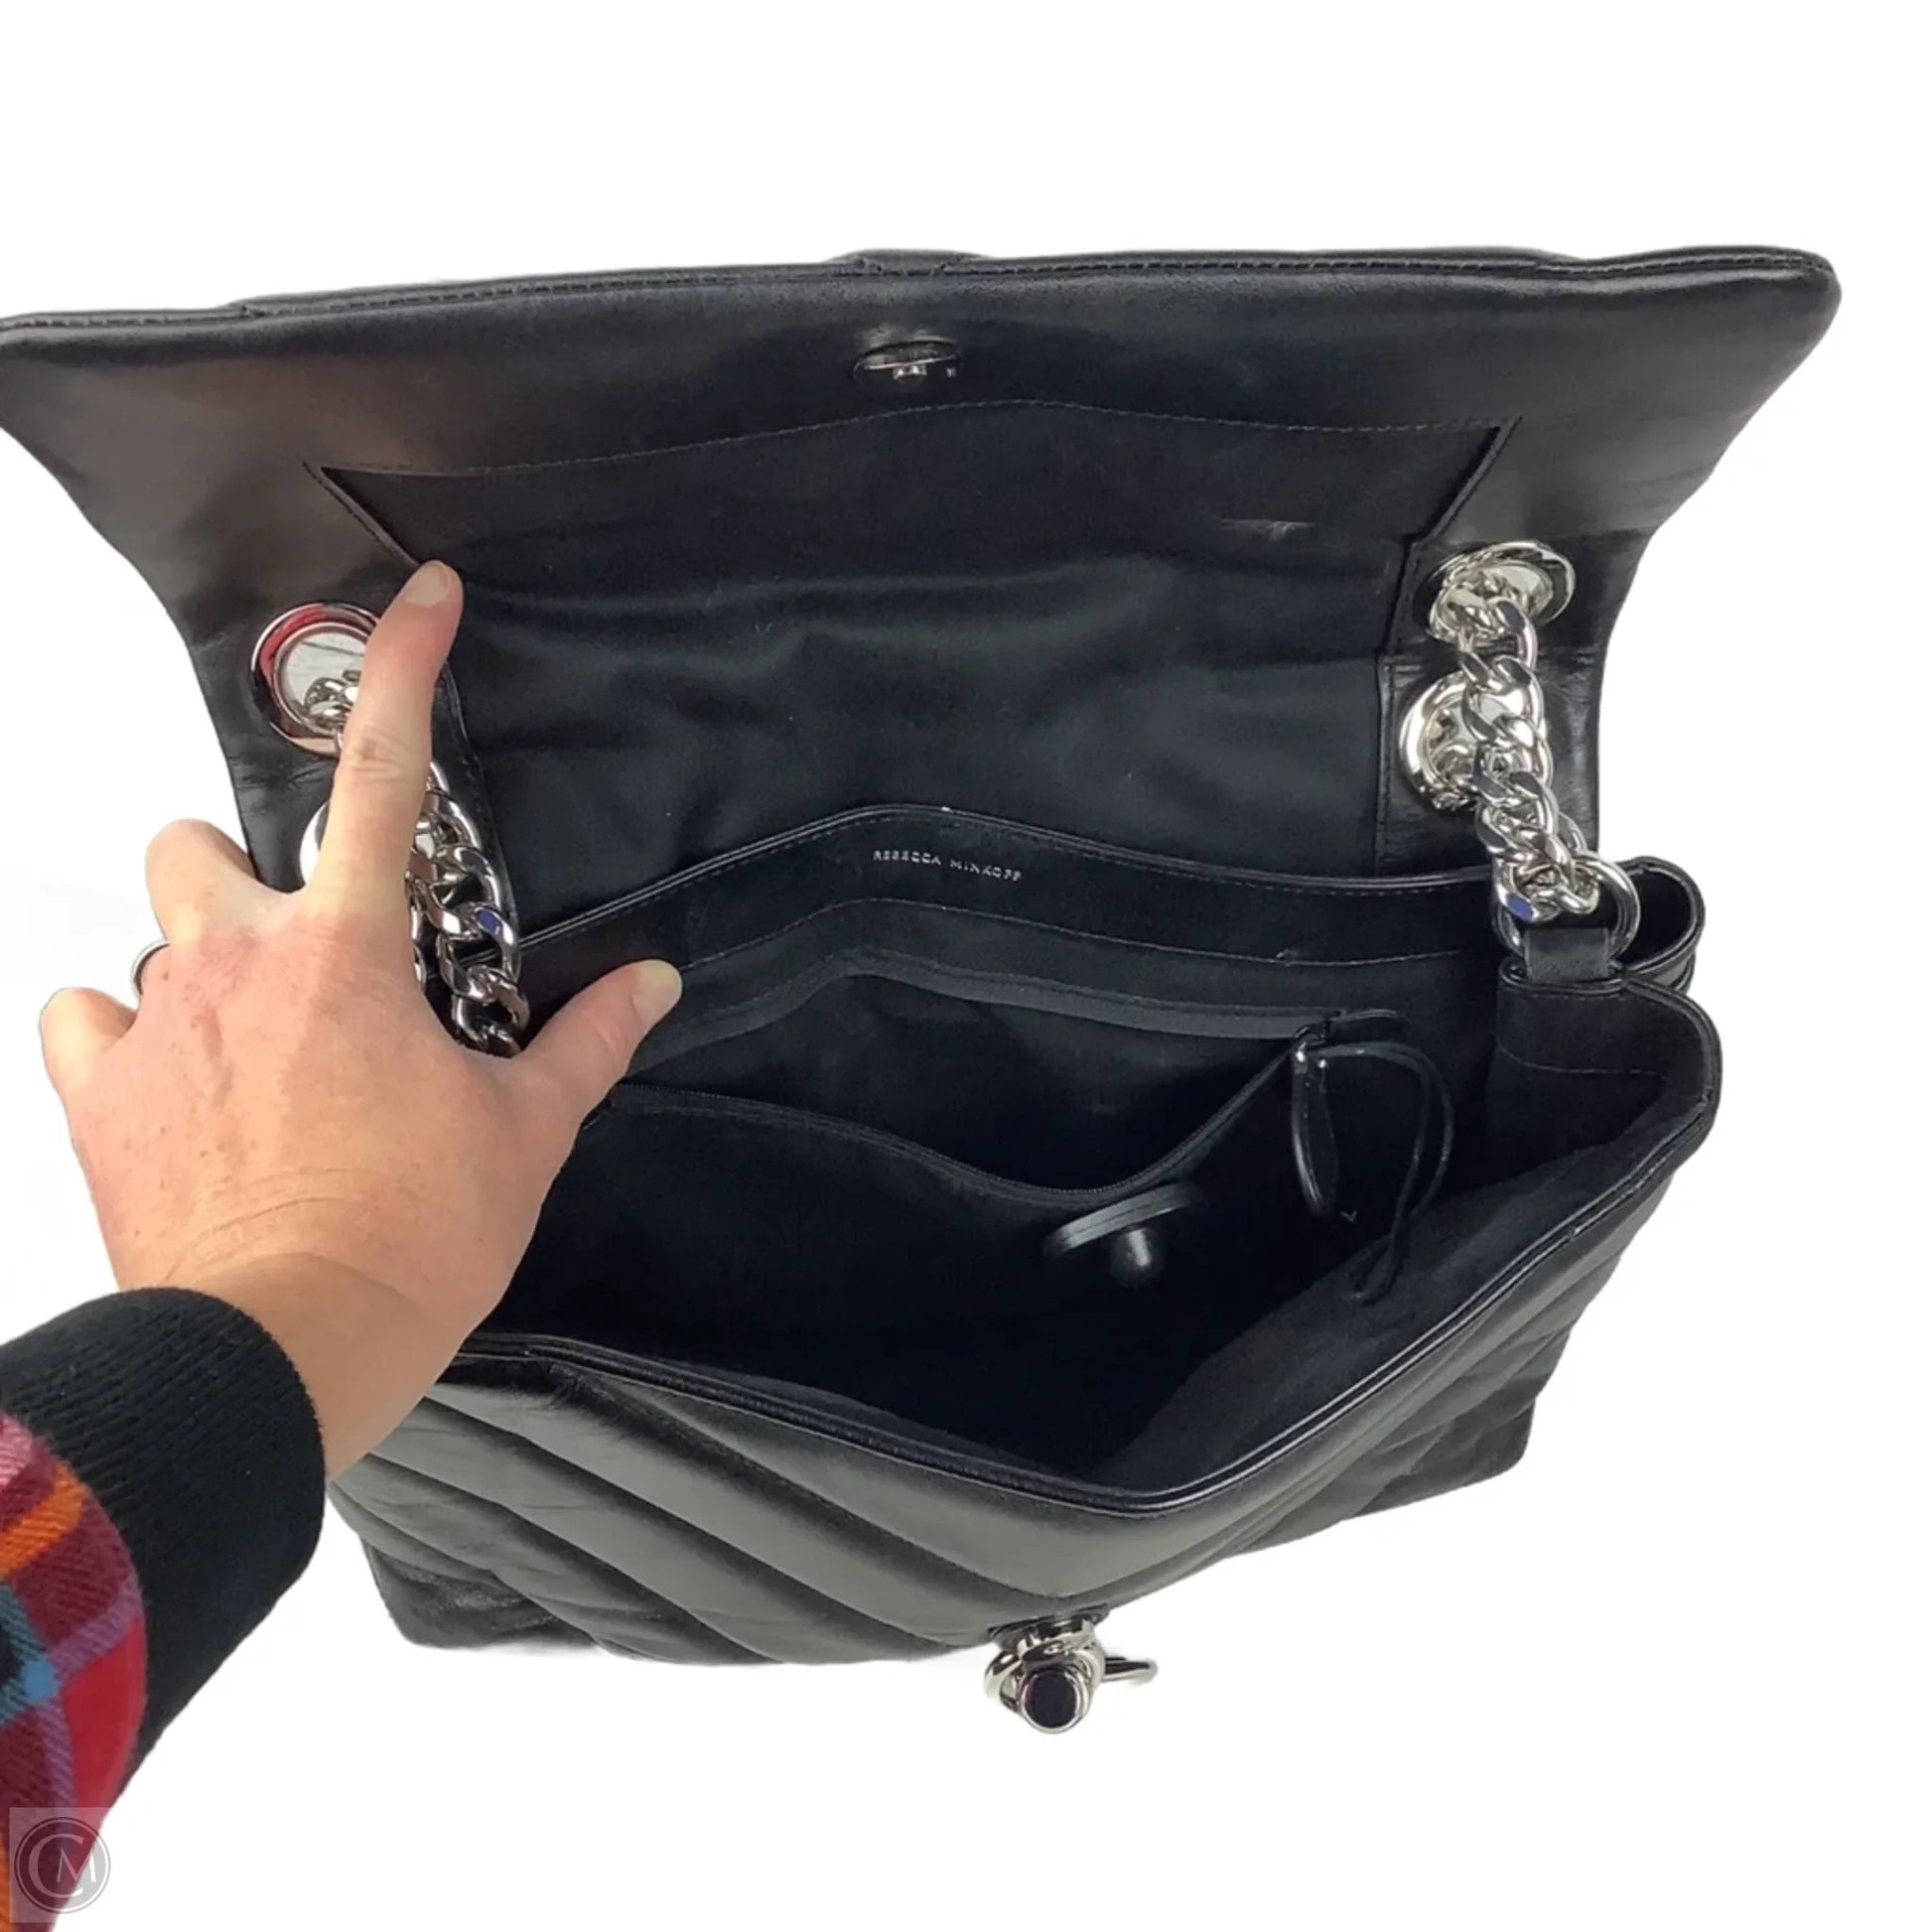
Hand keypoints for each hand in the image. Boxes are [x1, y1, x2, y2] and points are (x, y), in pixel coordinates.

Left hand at [39, 562, 680, 1473]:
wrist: (283, 1347)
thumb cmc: (407, 1239)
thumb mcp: (523, 1131)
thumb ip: (588, 1041)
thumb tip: (653, 985)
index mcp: (350, 952)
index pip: (386, 773)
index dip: (410, 667)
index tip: (424, 597)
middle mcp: (235, 960)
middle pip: (199, 843)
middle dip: (239, 874)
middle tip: (298, 946)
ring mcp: (153, 1023)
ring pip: (146, 929)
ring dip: (192, 960)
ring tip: (244, 1036)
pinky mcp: (97, 1095)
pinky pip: (80, 1018)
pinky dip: (117, 1032)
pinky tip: (164, 1077)